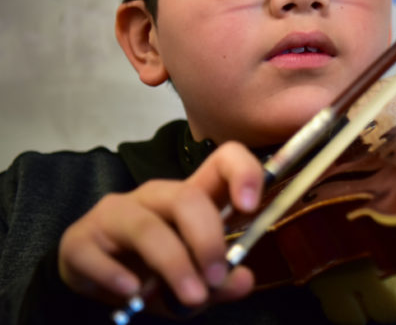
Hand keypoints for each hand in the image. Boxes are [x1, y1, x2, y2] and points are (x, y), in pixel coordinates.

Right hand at [58, 141, 263, 310]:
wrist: (95, 279)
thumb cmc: (153, 270)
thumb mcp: (195, 281)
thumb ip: (221, 281)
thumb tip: (244, 280)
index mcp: (190, 197)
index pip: (222, 161)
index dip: (242, 172)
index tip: (252, 206)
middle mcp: (154, 196)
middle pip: (186, 198)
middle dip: (207, 240)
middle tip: (216, 278)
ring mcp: (115, 213)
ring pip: (148, 227)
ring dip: (174, 265)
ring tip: (191, 297)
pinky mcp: (81, 240)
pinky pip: (98, 254)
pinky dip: (118, 276)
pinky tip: (133, 293)